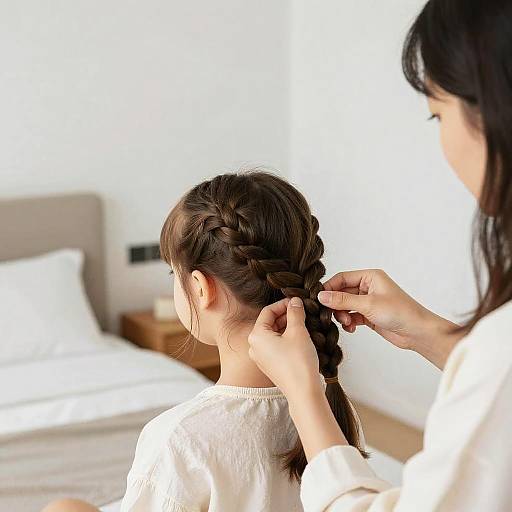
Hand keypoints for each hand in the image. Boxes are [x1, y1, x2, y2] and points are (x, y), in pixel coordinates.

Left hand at [248, 297, 322, 396]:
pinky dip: (286, 338)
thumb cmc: (298, 362)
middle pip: (270, 322)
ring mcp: (260, 357)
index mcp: (256, 335)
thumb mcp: (298, 331)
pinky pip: (276, 346)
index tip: (297, 302)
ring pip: (274, 334)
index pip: (268, 311)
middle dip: (287, 315)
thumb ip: (295, 312)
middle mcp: (254, 346)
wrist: (302, 391)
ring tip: (304, 323)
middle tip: (303, 311)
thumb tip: (295, 301)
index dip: (283, 304)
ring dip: (288, 326)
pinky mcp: (269, 365)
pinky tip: (301, 337)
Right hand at [318, 269, 463, 368]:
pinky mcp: (369, 315)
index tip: (319, 299)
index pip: (342, 278)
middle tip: (331, 315)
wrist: (418, 332)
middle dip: (336, 305)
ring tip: (347, 323)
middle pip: (341, 292)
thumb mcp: (368, 304)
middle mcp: (368, 287)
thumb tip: (321, 296)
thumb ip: (342, 300)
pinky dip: (348, 322)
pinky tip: (351, 328)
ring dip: (342, 315)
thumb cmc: (400, 312)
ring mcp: (368, 301)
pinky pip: (351, 315)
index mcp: (370, 277)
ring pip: (345, 305)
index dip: (329, 288)